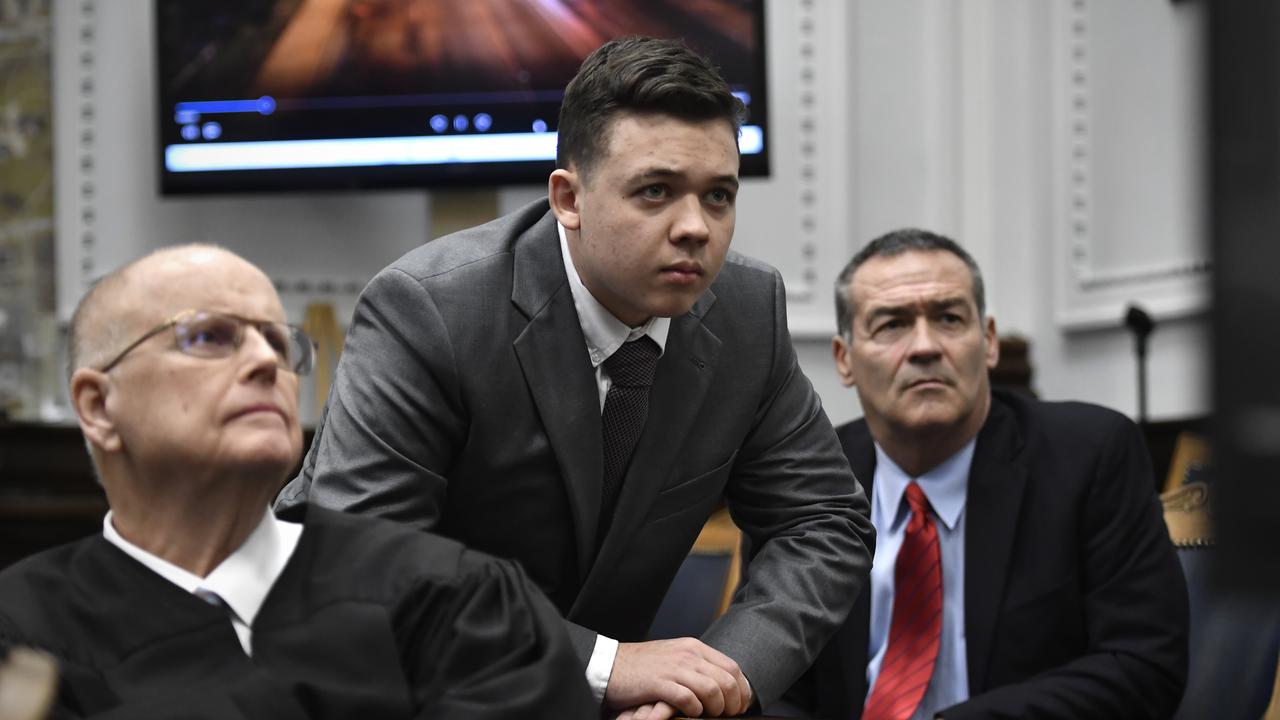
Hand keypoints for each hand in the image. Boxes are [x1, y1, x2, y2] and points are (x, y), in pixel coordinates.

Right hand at [605, 638, 751, 716]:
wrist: (609, 664)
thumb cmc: (642, 666)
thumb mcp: (674, 657)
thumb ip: (696, 665)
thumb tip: (721, 684)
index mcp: (693, 647)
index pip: (732, 667)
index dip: (742, 689)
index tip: (741, 705)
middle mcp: (687, 655)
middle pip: (727, 680)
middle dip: (734, 702)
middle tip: (728, 715)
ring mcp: (673, 668)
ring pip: (712, 689)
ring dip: (716, 708)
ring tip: (710, 715)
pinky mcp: (659, 683)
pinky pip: (688, 699)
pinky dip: (694, 710)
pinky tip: (690, 713)